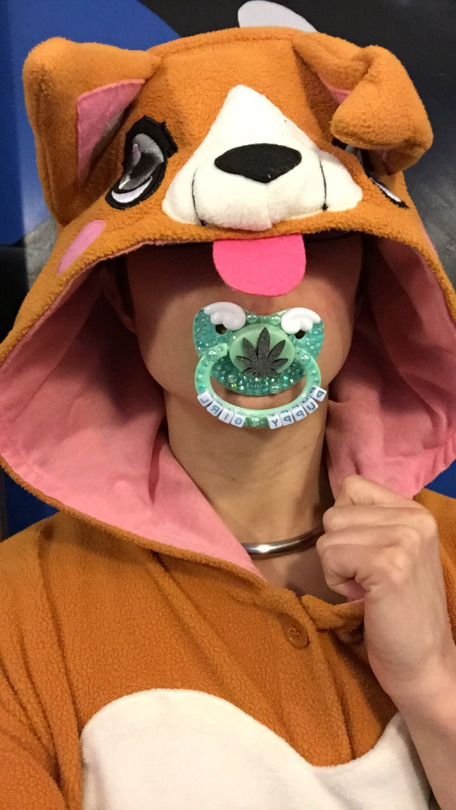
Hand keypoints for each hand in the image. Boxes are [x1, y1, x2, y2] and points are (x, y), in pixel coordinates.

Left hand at [317, 475, 455, 706]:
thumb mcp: (393, 552)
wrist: (424, 663)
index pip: (352, 486)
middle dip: (339, 549)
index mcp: (416, 512)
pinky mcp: (388, 564)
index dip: (345, 524)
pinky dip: (336, 582)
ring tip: (366, 589)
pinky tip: (363, 598)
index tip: (365, 556)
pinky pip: (330, 555)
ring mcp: (403, 540)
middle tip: (367, 579)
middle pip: (334, 512)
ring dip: (336, 567)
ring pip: (328, 534)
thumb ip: (372, 523)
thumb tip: (332, 508)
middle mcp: (415, 518)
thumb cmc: (399, 612)